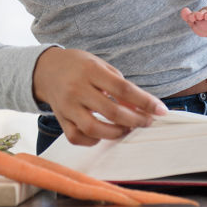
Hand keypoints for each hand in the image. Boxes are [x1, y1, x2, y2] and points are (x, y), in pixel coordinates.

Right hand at [32, 47, 167, 145]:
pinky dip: (94, 140)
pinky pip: (77, 137)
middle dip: (135, 120)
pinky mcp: (60, 119)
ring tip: (127, 129)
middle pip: (111, 111)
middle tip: (147, 122)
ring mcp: (67, 106)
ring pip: (94, 128)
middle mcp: (77, 88)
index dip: (145, 102)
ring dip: (116, 133)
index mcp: (90, 71)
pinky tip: (103, 134)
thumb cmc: (79, 66)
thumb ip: (120, 85)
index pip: (123, 89)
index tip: (161, 110)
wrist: (45, 69)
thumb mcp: (100, 66)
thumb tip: (141, 108)